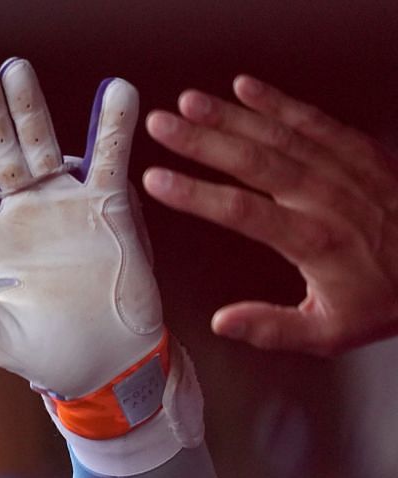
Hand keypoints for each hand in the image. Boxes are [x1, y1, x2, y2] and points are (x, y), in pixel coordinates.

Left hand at [0, 58, 162, 397]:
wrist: (109, 364)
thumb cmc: (47, 356)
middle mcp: (19, 214)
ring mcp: (62, 205)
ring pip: (42, 145)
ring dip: (31, 108)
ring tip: (18, 68)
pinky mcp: (108, 206)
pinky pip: (110, 157)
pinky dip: (113, 126)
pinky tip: (116, 90)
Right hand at [143, 76, 397, 355]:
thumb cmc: (385, 298)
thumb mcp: (329, 332)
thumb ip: (272, 328)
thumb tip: (222, 322)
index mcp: (315, 242)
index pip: (243, 212)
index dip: (196, 194)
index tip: (158, 181)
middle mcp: (328, 198)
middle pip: (255, 161)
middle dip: (203, 140)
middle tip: (162, 125)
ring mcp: (346, 170)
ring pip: (280, 134)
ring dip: (231, 115)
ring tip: (189, 102)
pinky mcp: (360, 152)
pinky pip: (315, 120)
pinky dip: (280, 103)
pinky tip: (247, 90)